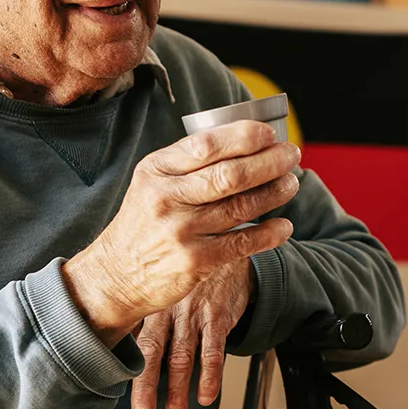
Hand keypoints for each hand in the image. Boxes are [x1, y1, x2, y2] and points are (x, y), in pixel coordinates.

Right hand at [62, 122, 299, 345]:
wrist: (117, 275)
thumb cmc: (144, 223)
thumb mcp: (152, 183)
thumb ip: (187, 164)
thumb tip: (244, 142)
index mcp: (156, 170)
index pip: (206, 144)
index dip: (243, 136)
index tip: (269, 133)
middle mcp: (167, 198)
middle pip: (230, 174)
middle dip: (269, 161)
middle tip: (291, 154)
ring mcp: (181, 231)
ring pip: (241, 206)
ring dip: (274, 192)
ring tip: (291, 183)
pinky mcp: (195, 261)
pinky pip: (243, 243)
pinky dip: (270, 233)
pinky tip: (284, 225)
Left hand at [131, 259, 253, 408]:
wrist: (226, 244)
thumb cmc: (190, 273)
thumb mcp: (162, 285)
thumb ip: (142, 313)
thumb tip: (113, 339)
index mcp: (151, 305)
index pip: (134, 343)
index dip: (125, 370)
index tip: (117, 393)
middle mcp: (168, 309)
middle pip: (153, 353)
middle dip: (147, 387)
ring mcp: (194, 313)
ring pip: (183, 356)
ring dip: (179, 388)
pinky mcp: (219, 315)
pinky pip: (214, 349)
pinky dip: (210, 375)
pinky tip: (207, 394)